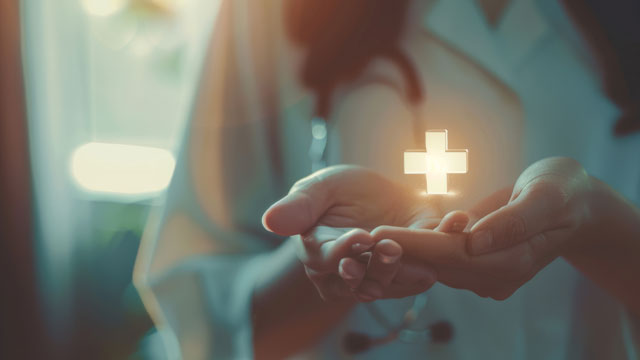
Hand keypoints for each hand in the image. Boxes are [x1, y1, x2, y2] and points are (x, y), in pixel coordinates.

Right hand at [262, 165, 463, 300]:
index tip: (359, 238)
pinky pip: (423, 269)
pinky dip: (440, 253)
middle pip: (362, 278)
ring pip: (393, 281)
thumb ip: (299, 206)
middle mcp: (349, 272)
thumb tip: (270, 220)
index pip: (329, 259)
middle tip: (391, 248)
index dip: (344, 251)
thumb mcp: (318, 189)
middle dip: (378, 265)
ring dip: (408, 270)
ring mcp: (381, 274)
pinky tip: (454, 228)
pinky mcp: (411, 268)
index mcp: (320, 253)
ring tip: (426, 259)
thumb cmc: (338, 191)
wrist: (375, 195)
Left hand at [375, 157, 593, 298]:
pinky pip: (440, 259)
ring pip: (434, 265)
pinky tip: (386, 239)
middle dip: (395, 252)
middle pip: (437, 265)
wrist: (573, 203)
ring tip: (359, 240)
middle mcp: (495, 276)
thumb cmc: (563, 191)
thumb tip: (473, 240)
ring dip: (399, 252)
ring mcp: (486, 275)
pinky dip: (414, 249)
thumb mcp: (546, 196)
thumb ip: (513, 220)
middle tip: (352, 239)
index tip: (375, 234)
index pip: (452, 255)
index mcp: (512, 260)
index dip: (412, 244)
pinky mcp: (477, 264)